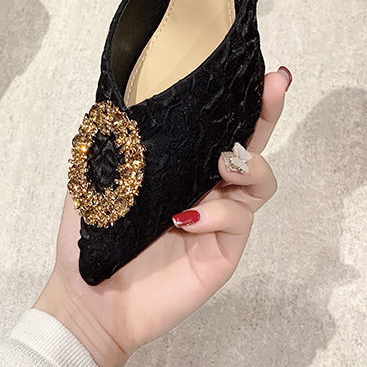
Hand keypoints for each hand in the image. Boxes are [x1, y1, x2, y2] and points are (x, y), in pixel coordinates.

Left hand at [35, 68, 289, 366]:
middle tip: (275, 85)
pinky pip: (237, 219)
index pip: (216, 126)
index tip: (259, 71)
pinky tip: (187, 218)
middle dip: (266, 112)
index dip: (240, 100)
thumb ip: (118, 141)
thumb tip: (126, 93)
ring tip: (223, 163)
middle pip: (250, 144)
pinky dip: (218, 213)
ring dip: (247, 164)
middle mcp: (206, 186)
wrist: (90, 295)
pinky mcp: (223, 250)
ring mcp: (218, 218)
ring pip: (258, 180)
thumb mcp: (98, 177)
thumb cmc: (92, 235)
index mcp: (179, 165)